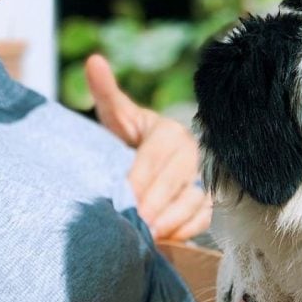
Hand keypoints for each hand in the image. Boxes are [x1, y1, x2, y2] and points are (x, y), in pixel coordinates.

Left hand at [85, 54, 211, 240]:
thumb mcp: (117, 115)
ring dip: (170, 221)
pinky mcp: (208, 201)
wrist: (150, 156)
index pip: (155, 157)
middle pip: (175, 182)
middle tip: (132, 225)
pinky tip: (164, 240)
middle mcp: (192, 153)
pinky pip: (202, 218)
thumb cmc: (130, 136)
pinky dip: (184, 230)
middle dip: (152, 205)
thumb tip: (94, 61)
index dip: (138, 179)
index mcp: (170, 131)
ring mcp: (203, 178)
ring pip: (192, 201)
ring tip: (146, 236)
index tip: (121, 197)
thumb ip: (106, 92)